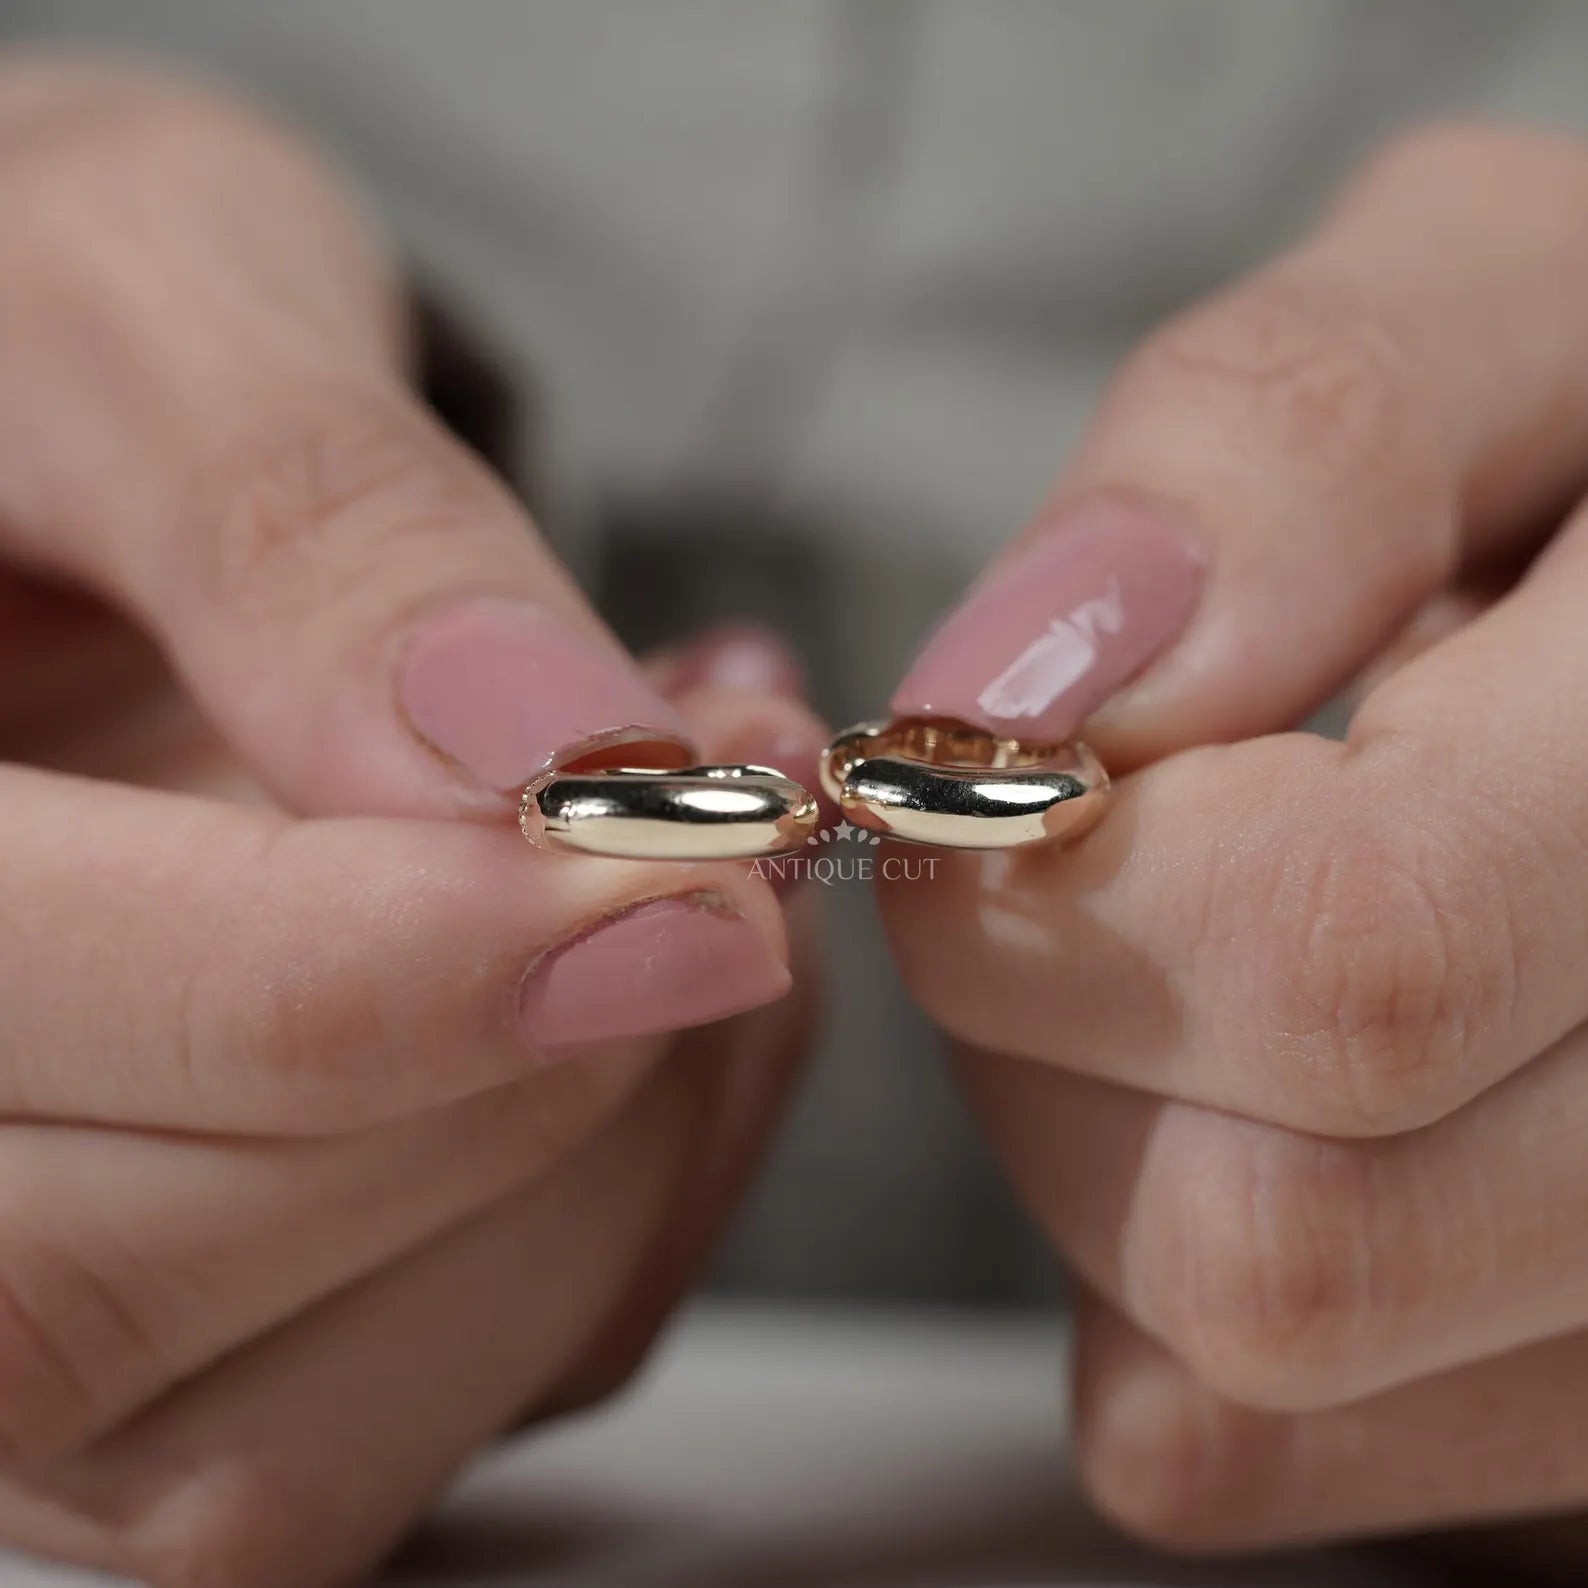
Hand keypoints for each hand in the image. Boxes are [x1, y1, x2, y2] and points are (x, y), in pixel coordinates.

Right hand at [0, 57, 822, 1587]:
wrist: (73, 475)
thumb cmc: (64, 348)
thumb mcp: (157, 312)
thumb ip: (310, 515)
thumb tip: (540, 745)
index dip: (364, 982)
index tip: (680, 852)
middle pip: (122, 1290)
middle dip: (524, 1074)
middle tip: (727, 821)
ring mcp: (15, 1281)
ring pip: (292, 1441)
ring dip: (603, 1158)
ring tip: (700, 869)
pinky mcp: (189, 1344)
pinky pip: (442, 1390)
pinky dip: (629, 1203)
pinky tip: (662, 974)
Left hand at [881, 122, 1587, 1561]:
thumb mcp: (1500, 304)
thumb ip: (1294, 436)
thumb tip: (1040, 680)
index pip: (1341, 959)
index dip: (1062, 870)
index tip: (1006, 752)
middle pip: (1259, 1235)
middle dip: (1064, 1011)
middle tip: (1121, 830)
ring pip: (1235, 1360)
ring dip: (1097, 1126)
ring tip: (1201, 931)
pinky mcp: (1548, 1406)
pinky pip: (1223, 1434)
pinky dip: (1133, 1253)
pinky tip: (1229, 1072)